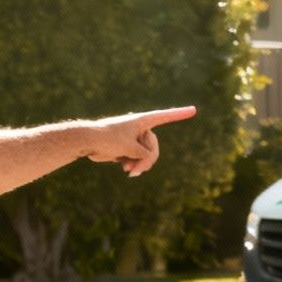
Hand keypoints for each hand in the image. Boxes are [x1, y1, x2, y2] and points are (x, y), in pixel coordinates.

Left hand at [82, 106, 196, 175]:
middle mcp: (139, 129)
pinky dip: (133, 165)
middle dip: (147, 160)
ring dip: (139, 165)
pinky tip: (125, 170)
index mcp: (142, 121)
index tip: (194, 110)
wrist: (87, 142)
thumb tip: (145, 160)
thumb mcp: (130, 148)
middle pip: (154, 146)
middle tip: (138, 170)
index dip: (179, 114)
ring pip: (146, 155)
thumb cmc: (108, 139)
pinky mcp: (126, 149)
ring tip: (129, 171)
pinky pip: (137, 159)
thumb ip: (143, 154)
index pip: (165, 116)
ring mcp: (133, 139)